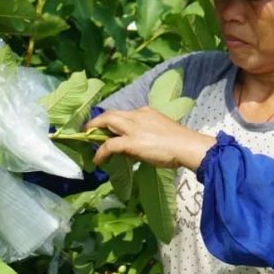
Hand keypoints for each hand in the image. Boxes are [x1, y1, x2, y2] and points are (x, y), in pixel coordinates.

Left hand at [84, 107, 215, 169]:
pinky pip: (109, 145)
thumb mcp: (161, 133)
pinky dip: (101, 152)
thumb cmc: (180, 143)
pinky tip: (97, 160)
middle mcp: (138, 116)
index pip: (125, 114)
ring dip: (94, 128)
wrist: (188, 147)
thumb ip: (146, 136)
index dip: (114, 120)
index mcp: (146, 112)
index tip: (107, 128)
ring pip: (107, 121)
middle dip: (97, 120)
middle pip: (112, 113)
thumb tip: (133, 150)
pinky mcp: (131, 142)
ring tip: (86, 138)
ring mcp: (134, 128)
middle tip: (88, 129)